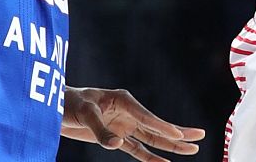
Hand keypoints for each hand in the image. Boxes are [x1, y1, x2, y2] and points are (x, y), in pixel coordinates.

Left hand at [61, 86, 204, 160]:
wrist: (54, 108)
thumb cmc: (69, 104)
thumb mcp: (83, 113)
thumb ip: (100, 130)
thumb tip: (118, 145)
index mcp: (123, 100)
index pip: (147, 117)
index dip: (163, 127)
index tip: (179, 135)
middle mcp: (128, 112)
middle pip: (157, 126)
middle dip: (178, 133)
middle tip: (201, 136)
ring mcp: (124, 125)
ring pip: (151, 139)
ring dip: (170, 146)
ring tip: (192, 150)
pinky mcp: (116, 137)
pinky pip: (137, 149)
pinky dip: (150, 158)